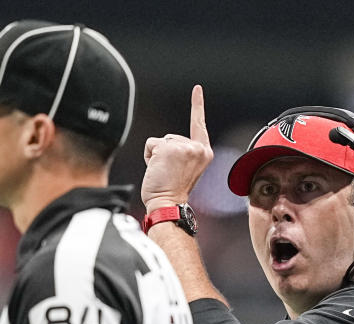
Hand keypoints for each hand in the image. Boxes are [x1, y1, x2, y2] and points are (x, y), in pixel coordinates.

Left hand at [141, 85, 213, 212]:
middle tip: (168, 174)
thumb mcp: (185, 169)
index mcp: (204, 153)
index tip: (197, 88)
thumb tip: (166, 145)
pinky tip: (156, 170)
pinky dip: (148, 157)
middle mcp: (198, 148)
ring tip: (163, 174)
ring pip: (160, 141)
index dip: (197, 105)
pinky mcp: (169, 149)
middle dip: (165, 153)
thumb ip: (182, 153)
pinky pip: (150, 144)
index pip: (199, 124)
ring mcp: (185, 147)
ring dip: (156, 156)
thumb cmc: (172, 191)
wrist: (168, 204)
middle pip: (171, 137)